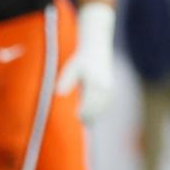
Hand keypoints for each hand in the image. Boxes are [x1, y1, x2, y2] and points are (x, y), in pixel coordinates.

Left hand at [56, 2, 114, 123]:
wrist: (96, 47)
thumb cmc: (80, 59)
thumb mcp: (71, 68)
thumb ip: (66, 81)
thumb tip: (59, 94)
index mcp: (94, 83)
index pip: (89, 104)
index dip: (83, 114)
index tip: (77, 118)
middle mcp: (104, 86)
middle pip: (97, 108)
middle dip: (89, 116)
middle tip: (81, 121)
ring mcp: (109, 87)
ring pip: (102, 107)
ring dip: (95, 114)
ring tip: (86, 121)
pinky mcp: (110, 87)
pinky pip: (106, 103)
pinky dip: (100, 109)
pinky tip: (93, 113)